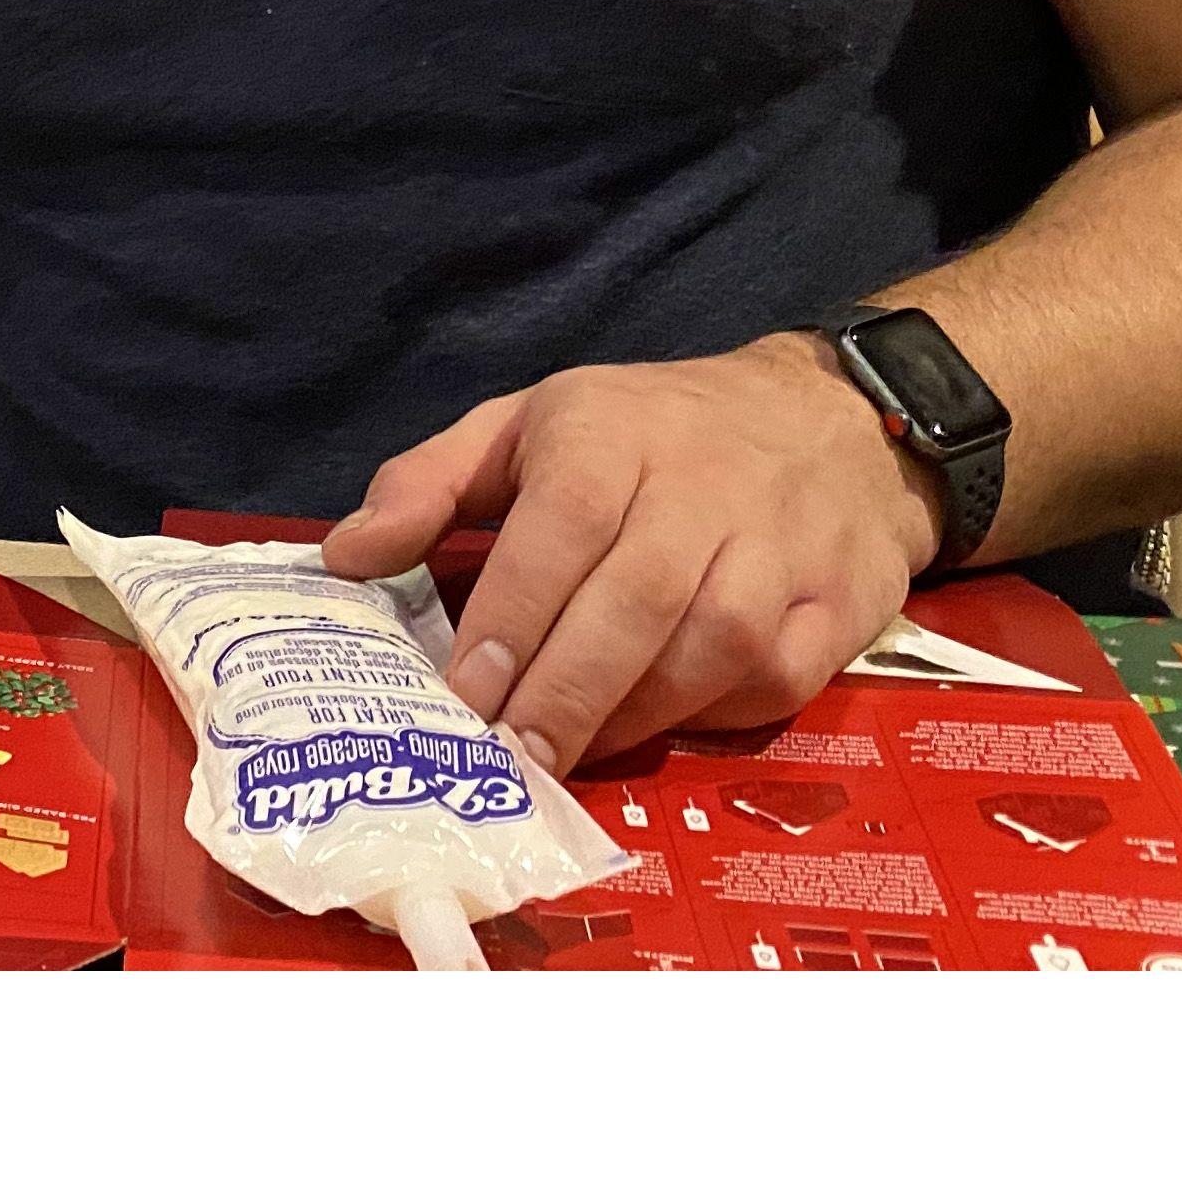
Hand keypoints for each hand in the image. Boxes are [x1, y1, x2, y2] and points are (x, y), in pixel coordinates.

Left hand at [321, 335, 944, 775]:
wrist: (829, 423)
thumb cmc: (648, 432)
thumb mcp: (527, 424)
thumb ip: (429, 483)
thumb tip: (345, 557)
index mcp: (611, 434)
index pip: (561, 528)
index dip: (513, 617)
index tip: (464, 695)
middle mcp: (701, 488)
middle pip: (634, 601)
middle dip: (564, 692)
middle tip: (508, 758)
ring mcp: (779, 550)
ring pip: (707, 649)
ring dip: (632, 717)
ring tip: (565, 758)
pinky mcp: (836, 608)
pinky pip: (771, 680)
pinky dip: (713, 715)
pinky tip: (659, 726)